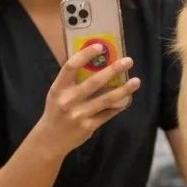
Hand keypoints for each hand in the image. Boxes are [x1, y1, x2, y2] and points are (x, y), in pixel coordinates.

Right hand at [39, 42, 140, 158]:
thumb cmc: (56, 111)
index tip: (100, 46)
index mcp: (58, 89)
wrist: (50, 140)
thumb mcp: (57, 94)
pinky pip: (108, 113)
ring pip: (106, 99)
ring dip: (124, 90)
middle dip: (113, 70)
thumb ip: (72, 81)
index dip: (85, 54)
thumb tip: (96, 62)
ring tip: (136, 81)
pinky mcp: (88, 126)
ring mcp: (79, 115)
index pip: (71, 67)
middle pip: (94, 82)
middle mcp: (68, 101)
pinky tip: (127, 99)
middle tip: (128, 61)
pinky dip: (119, 105)